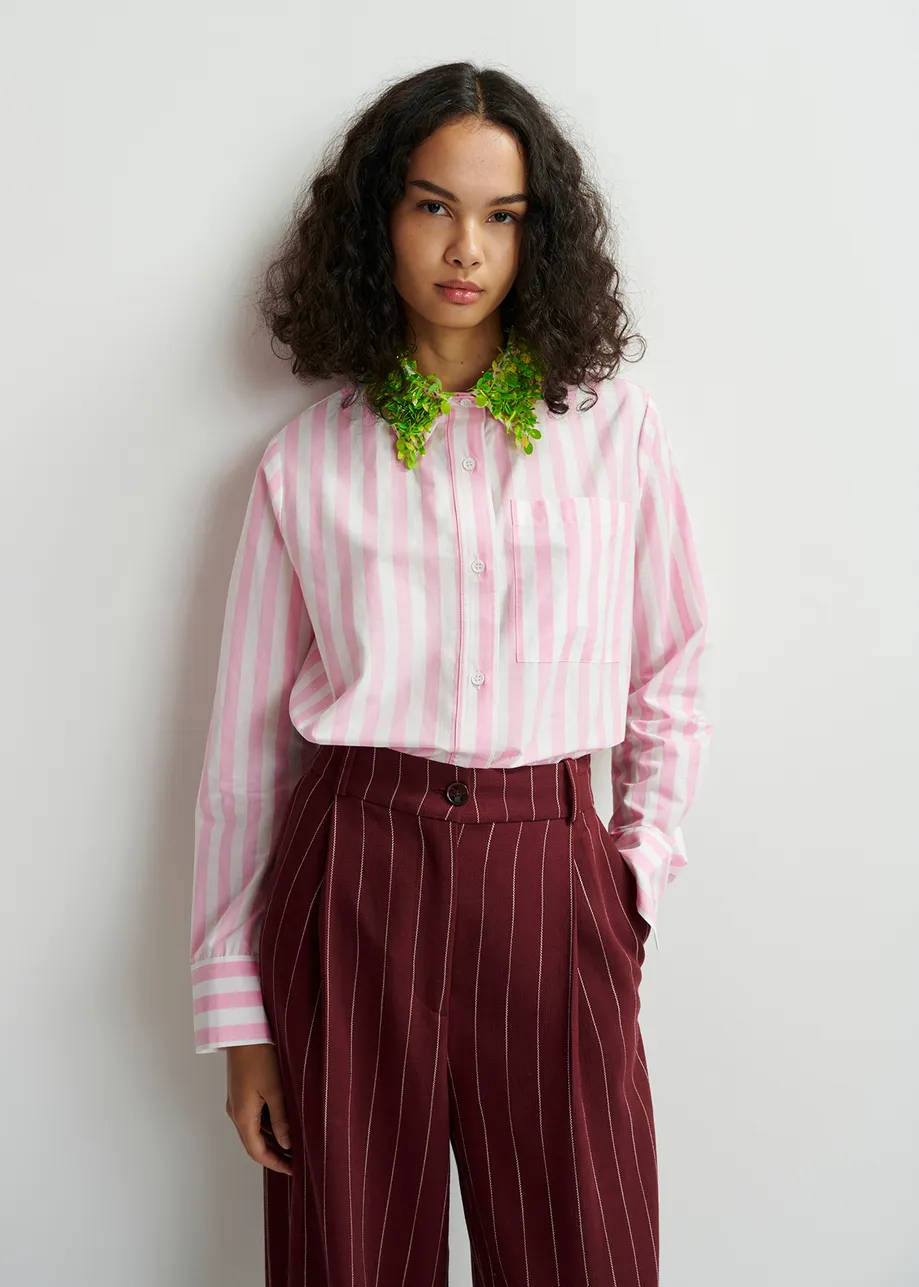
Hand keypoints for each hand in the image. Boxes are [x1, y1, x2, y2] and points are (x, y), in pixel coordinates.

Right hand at [225, 1043, 292, 1176]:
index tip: (294, 1170)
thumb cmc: (260, 1056)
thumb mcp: (275, 1089)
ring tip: (294, 1145)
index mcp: (243, 1116)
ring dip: (273, 1140)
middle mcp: (236, 1113)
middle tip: (297, 1161)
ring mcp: (237, 1102)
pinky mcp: (241, 1092)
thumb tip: (287, 1144)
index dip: (276, 1164)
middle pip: (255, 1143)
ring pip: (255, 1130)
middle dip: (275, 1155)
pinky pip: (254, 1116)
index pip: (258, 1152)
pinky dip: (268, 1125)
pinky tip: (284, 1123)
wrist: (243, 1031)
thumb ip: (281, 1119)